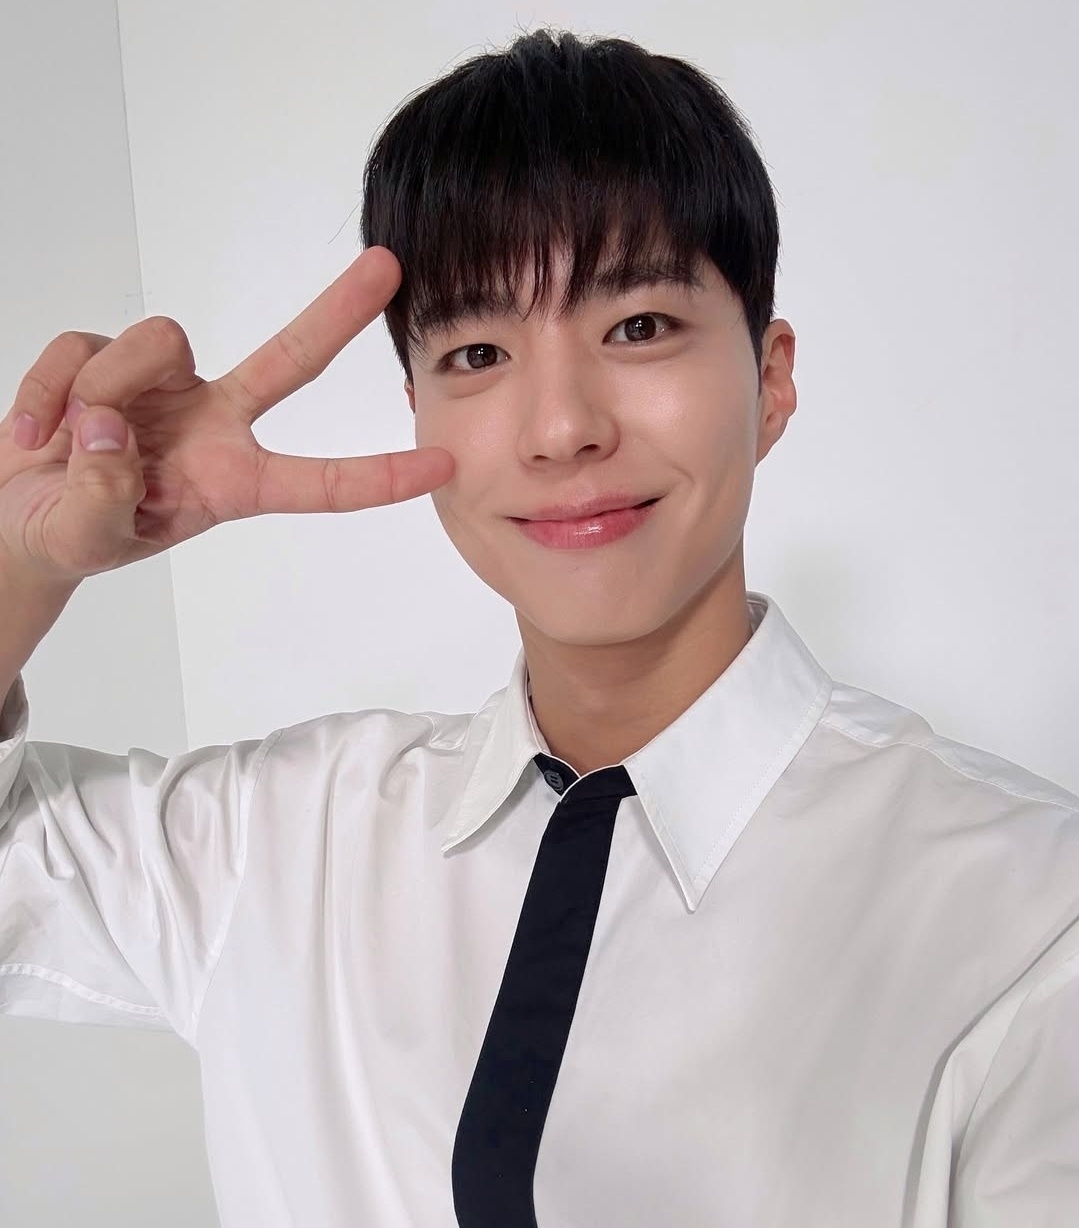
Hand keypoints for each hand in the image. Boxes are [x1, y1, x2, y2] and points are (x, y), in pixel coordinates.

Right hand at [0, 246, 453, 583]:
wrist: (19, 515)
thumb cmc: (72, 536)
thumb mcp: (88, 540)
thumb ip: (102, 500)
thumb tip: (112, 428)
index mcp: (232, 483)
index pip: (319, 481)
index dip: (379, 476)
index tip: (442, 465)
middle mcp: (214, 424)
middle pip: (290, 359)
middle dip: (337, 313)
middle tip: (389, 267)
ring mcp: (166, 384)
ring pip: (155, 342)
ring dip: (100, 389)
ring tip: (66, 444)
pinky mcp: (110, 355)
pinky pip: (82, 346)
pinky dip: (45, 388)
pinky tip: (34, 432)